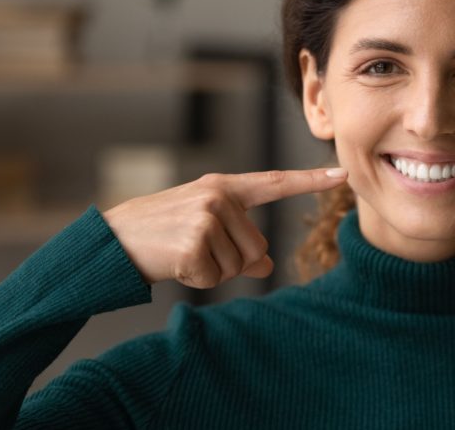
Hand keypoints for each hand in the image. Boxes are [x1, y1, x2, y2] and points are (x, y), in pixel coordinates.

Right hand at [102, 168, 347, 287]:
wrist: (112, 240)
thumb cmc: (163, 234)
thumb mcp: (205, 230)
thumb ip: (241, 242)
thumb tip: (269, 264)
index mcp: (225, 188)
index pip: (276, 183)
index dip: (311, 181)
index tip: (342, 175)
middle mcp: (219, 197)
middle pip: (257, 247)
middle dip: (230, 260)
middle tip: (194, 248)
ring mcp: (206, 218)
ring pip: (238, 265)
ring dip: (213, 270)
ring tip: (183, 252)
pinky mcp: (193, 243)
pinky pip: (215, 277)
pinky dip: (196, 279)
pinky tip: (175, 263)